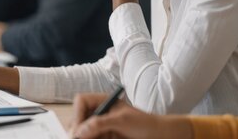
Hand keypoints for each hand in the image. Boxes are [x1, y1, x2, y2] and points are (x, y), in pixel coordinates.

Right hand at [70, 93, 192, 138]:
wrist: (159, 136)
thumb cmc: (145, 123)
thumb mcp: (122, 120)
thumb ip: (99, 124)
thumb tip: (80, 130)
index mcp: (103, 102)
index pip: (81, 102)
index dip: (78, 114)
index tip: (80, 129)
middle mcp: (100, 113)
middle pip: (79, 118)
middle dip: (77, 129)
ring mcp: (101, 127)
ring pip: (82, 132)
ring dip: (83, 136)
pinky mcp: (104, 137)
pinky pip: (91, 138)